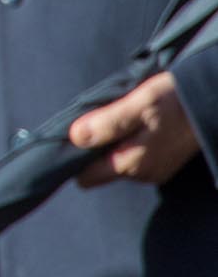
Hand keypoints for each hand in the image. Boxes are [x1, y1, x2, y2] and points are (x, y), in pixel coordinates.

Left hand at [70, 71, 200, 188]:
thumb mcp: (138, 104)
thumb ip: (107, 123)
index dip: (73, 156)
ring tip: (117, 117)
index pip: (86, 176)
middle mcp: (141, 173)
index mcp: (131, 163)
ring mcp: (153, 169)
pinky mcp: (161, 162)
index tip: (73, 134)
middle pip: (98, 168)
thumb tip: (75, 137)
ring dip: (109, 142)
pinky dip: (127, 141)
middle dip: (91, 147)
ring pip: (114, 160)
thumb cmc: (176, 101)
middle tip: (96, 119)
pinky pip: (132, 155)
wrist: (211, 101)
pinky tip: (133, 122)